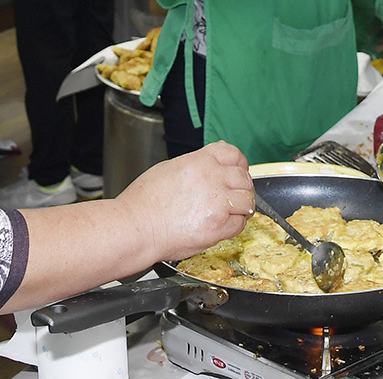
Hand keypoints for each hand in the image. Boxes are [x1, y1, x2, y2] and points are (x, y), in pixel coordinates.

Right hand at [119, 142, 253, 263]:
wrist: (135, 228)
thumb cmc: (144, 201)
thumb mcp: (169, 168)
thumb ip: (196, 164)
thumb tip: (210, 162)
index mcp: (201, 161)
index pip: (234, 154)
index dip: (238, 163)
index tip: (237, 170)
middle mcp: (213, 179)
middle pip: (243, 178)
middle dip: (241, 186)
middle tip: (234, 194)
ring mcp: (218, 203)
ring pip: (247, 200)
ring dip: (241, 206)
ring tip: (231, 210)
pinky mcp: (218, 227)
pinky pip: (239, 224)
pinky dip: (235, 225)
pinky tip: (224, 224)